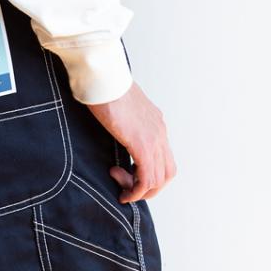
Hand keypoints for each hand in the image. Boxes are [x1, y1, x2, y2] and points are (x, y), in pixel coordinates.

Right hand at [86, 82, 176, 203]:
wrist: (103, 79)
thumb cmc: (104, 89)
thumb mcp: (119, 108)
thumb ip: (124, 122)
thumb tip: (116, 129)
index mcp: (156, 123)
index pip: (163, 158)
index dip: (148, 174)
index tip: (126, 175)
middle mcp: (160, 132)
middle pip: (167, 172)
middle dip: (148, 188)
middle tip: (127, 189)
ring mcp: (154, 138)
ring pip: (159, 178)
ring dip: (141, 191)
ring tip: (122, 191)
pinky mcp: (142, 144)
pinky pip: (147, 177)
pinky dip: (136, 190)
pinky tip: (124, 192)